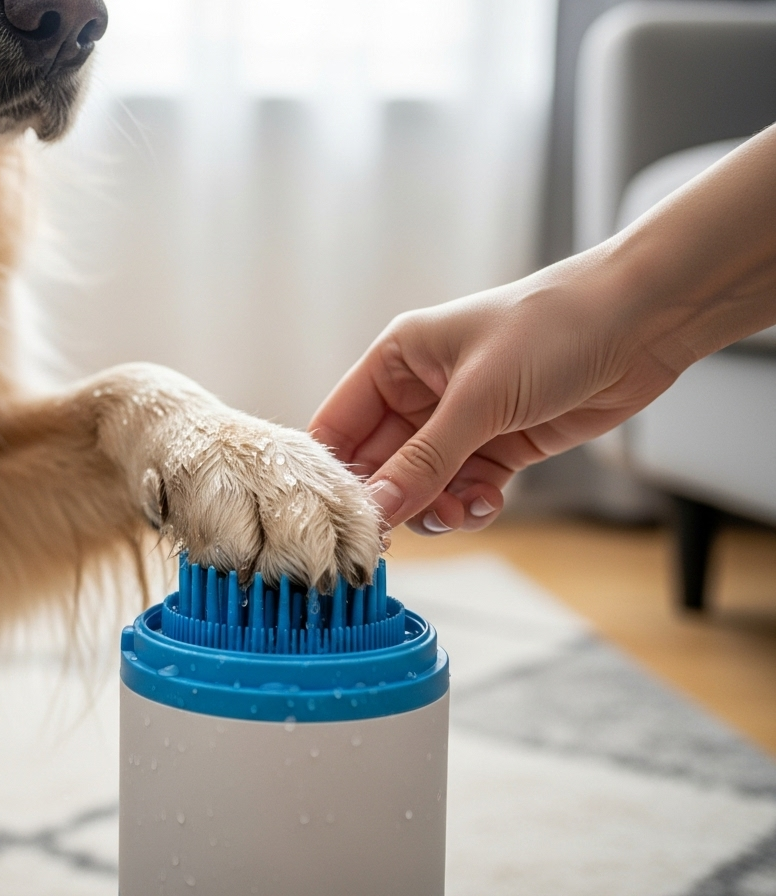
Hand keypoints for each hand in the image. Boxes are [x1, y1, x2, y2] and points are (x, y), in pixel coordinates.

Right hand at [308, 259, 680, 533]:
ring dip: (436, 507)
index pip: (339, 425)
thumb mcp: (478, 398)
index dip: (336, 472)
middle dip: (394, 499)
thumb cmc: (552, 329)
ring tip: (462, 509)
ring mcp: (461, 421)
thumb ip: (424, 461)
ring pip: (423, 485)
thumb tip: (377, 511)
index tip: (341, 518)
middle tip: (400, 534)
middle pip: (380, 464)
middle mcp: (421, 391)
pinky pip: (464, 489)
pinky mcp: (500, 445)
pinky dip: (470, 504)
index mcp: (397, 360)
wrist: (642, 322)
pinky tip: (488, 502)